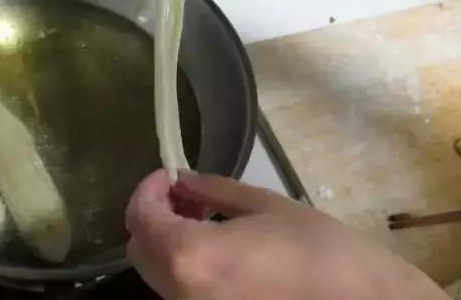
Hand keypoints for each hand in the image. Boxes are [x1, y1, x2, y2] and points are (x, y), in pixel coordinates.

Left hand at [126, 169, 448, 299]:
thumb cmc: (320, 251)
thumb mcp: (265, 206)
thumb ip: (213, 190)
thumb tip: (182, 180)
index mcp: (191, 258)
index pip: (140, 218)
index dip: (148, 189)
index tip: (168, 174)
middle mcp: (181, 295)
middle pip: (139, 249)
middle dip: (153, 215)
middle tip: (185, 194)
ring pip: (157, 273)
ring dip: (167, 239)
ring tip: (201, 216)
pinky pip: (179, 291)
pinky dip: (184, 264)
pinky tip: (214, 247)